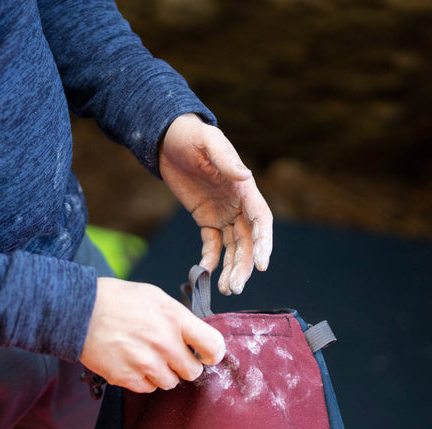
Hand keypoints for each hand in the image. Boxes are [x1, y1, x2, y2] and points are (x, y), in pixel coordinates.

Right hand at [80, 277, 225, 392]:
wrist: (79, 312)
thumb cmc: (116, 300)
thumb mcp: (155, 296)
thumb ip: (179, 318)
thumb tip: (195, 337)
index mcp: (175, 318)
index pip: (213, 347)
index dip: (212, 353)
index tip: (205, 354)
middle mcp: (164, 343)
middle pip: (193, 372)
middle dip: (184, 365)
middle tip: (169, 355)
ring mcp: (145, 363)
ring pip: (170, 383)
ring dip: (162, 374)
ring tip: (146, 357)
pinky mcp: (127, 377)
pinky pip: (148, 388)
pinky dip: (143, 380)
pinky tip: (132, 363)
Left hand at [159, 113, 272, 294]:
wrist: (168, 141)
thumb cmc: (191, 137)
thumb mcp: (207, 143)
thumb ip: (225, 160)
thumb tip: (245, 175)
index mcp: (243, 188)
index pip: (260, 220)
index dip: (263, 243)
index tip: (261, 265)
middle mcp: (238, 204)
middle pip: (247, 241)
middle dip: (244, 266)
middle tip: (235, 288)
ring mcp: (223, 213)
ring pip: (232, 247)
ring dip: (231, 268)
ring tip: (226, 289)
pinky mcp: (206, 218)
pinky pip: (212, 244)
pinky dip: (210, 259)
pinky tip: (205, 273)